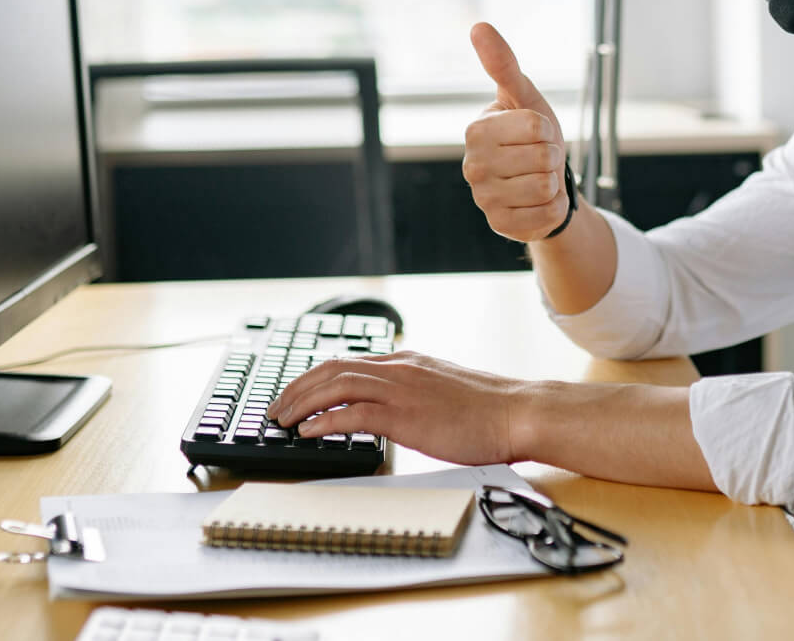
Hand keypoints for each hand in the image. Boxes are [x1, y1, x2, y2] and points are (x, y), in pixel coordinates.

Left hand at [267, 351, 526, 466]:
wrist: (517, 413)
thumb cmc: (488, 410)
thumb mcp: (442, 390)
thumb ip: (414, 392)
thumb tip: (392, 409)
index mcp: (407, 362)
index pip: (348, 361)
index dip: (315, 376)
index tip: (296, 392)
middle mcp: (399, 368)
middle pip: (332, 368)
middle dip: (298, 387)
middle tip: (277, 408)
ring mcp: (401, 389)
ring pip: (336, 386)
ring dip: (303, 402)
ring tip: (283, 420)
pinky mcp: (405, 415)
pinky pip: (353, 414)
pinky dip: (325, 421)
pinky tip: (309, 432)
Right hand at [464, 22, 571, 241]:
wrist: (542, 180)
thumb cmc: (532, 134)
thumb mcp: (524, 97)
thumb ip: (503, 64)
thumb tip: (479, 26)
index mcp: (476, 130)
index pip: (536, 126)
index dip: (548, 129)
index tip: (537, 133)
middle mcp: (472, 166)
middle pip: (542, 158)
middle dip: (552, 157)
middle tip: (539, 159)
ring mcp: (484, 199)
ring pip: (544, 188)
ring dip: (552, 183)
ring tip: (538, 178)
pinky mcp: (499, 225)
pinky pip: (544, 216)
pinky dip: (552, 208)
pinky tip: (537, 203)